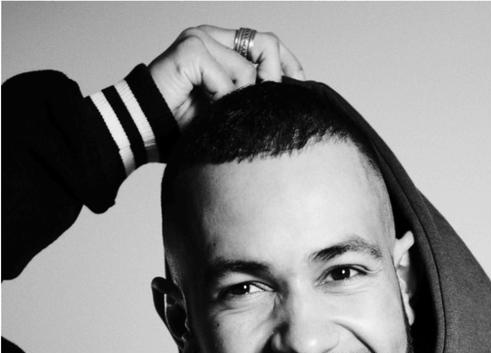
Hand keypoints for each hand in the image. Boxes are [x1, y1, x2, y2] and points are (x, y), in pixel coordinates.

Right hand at [149, 25, 304, 128]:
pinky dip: (222, 102)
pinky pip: (227, 80)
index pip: (267, 42)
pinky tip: (206, 114)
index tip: (301, 84)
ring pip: (247, 70)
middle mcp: (211, 36)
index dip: (288, 61)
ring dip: (239, 102)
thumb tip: (287, 102)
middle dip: (271, 82)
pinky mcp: (190, 51)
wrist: (143, 132)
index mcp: (221, 46)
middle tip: (257, 109)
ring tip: (220, 117)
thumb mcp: (228, 112)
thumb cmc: (182, 128)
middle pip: (266, 45)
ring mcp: (199, 39)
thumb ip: (251, 99)